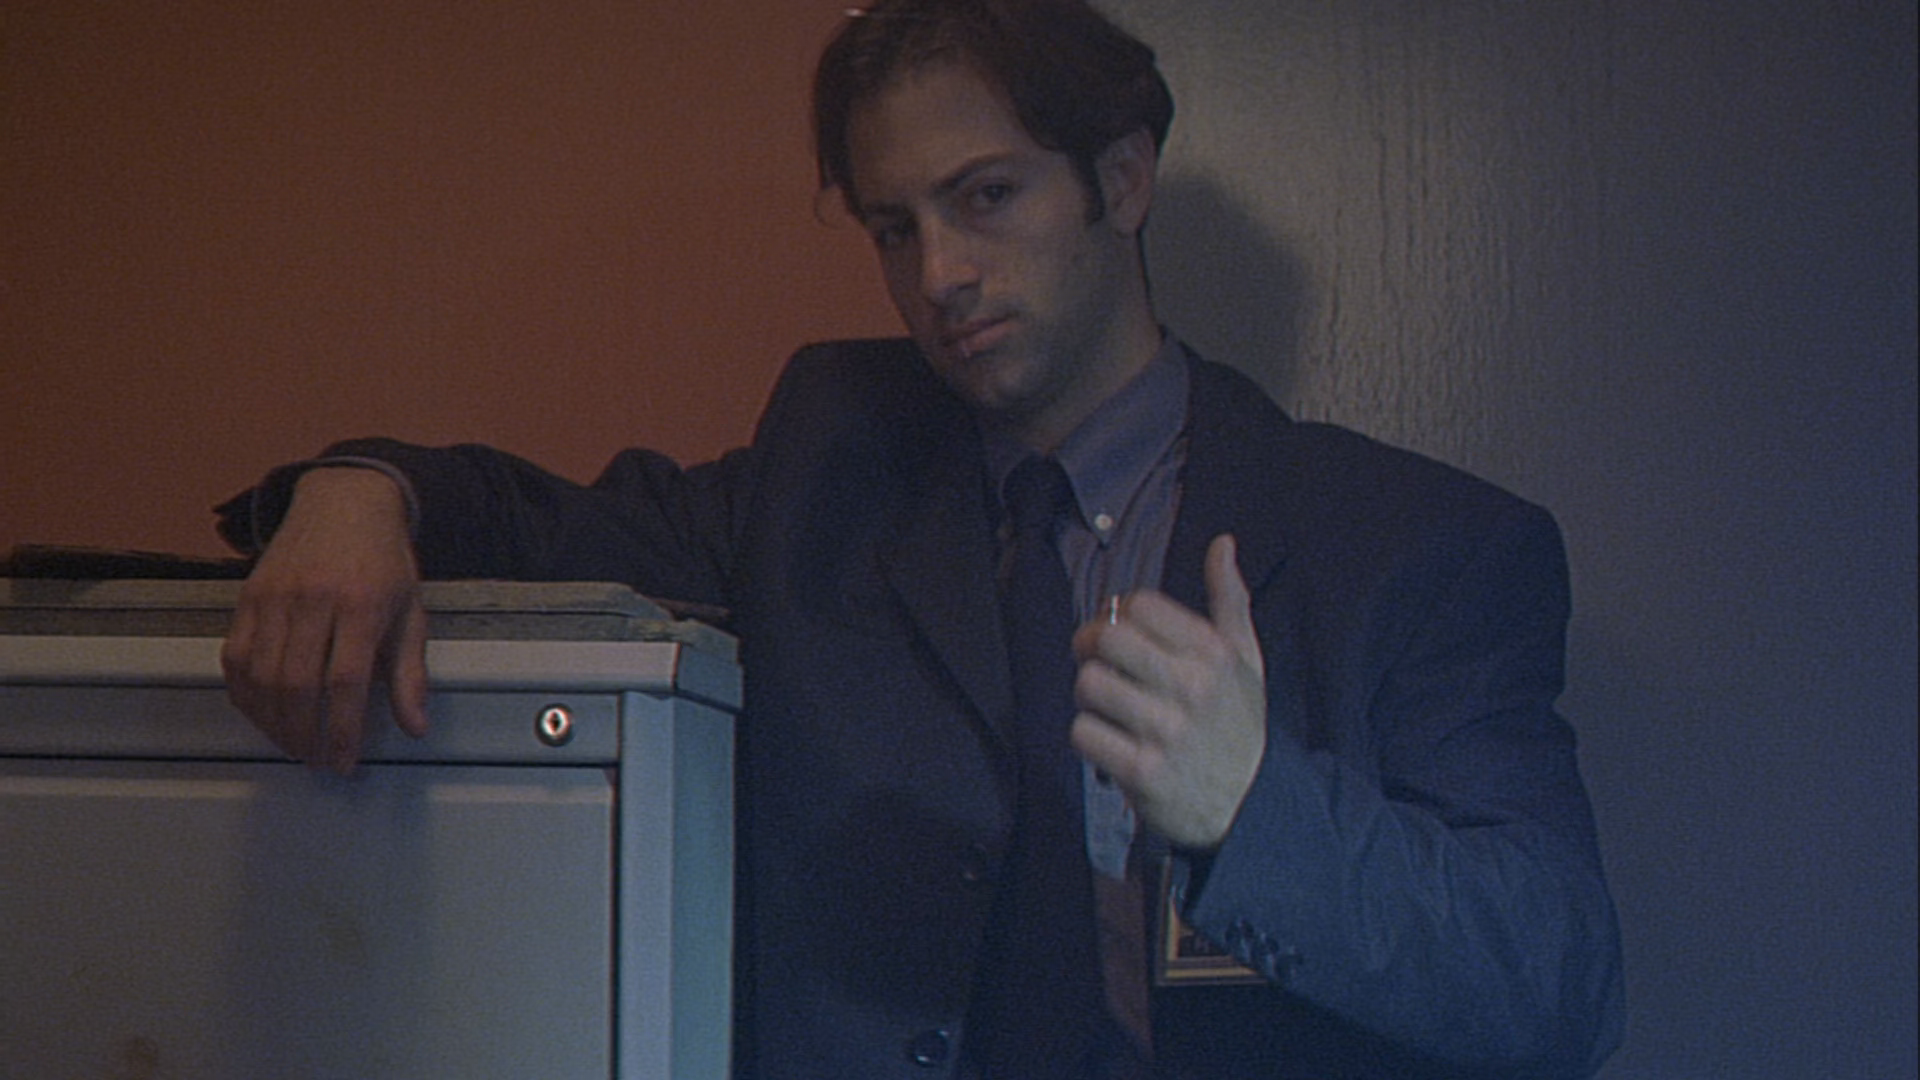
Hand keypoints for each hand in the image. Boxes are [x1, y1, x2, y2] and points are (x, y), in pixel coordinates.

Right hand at [221, 467, 429, 773]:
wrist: (344, 502)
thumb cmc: (383, 560)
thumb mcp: (411, 611)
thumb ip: (410, 673)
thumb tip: (416, 727)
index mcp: (361, 605)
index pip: (345, 683)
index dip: (341, 731)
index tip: (344, 762)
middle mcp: (313, 601)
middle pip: (296, 685)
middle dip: (304, 735)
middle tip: (317, 761)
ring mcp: (274, 598)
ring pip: (260, 677)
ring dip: (273, 723)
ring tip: (294, 745)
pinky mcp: (247, 598)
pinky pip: (235, 658)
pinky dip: (246, 695)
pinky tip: (264, 714)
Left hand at [1070, 534, 1266, 849]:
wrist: (1255, 806)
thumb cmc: (1240, 725)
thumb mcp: (1247, 659)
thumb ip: (1230, 599)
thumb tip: (1222, 543)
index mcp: (1214, 652)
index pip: (1139, 605)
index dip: (1118, 615)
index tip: (1124, 634)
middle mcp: (1192, 687)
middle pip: (1106, 639)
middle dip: (1090, 646)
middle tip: (1097, 661)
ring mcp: (1167, 731)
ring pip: (1089, 684)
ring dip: (1089, 695)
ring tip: (1109, 707)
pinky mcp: (1144, 772)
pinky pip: (1085, 733)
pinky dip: (1089, 737)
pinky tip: (1110, 742)